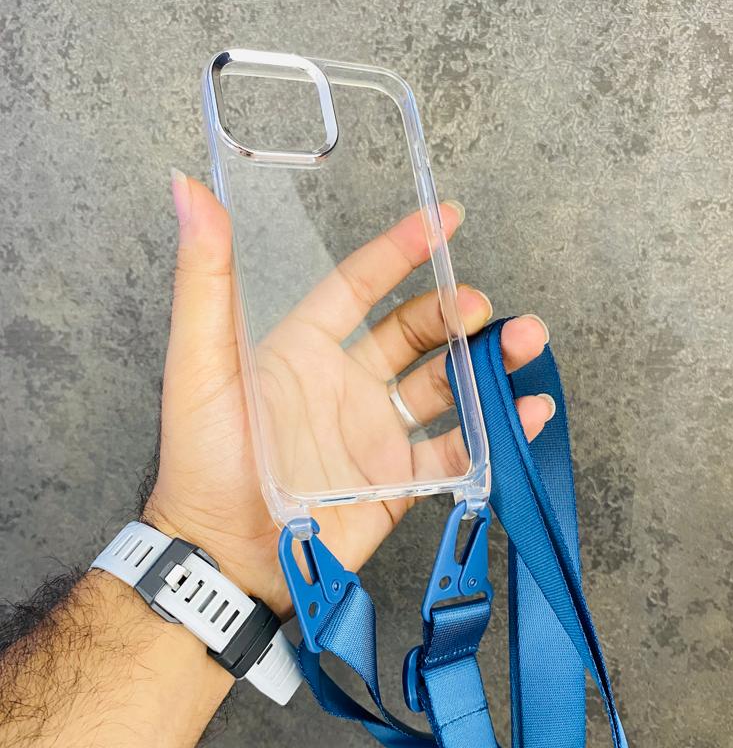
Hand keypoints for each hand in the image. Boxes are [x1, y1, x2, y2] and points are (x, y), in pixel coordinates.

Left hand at [146, 172, 552, 615]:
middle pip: (415, 333)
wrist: (226, 557)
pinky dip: (498, 433)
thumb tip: (189, 190)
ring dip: (488, 362)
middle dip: (455, 311)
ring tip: (524, 343)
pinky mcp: (398, 483)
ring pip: (446, 386)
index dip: (400, 250)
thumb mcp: (200, 363)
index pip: (359, 285)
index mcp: (303, 349)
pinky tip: (528, 412)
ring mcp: (376, 434)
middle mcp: (346, 385)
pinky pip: (458, 452)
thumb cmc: (202, 461)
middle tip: (482, 307)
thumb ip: (206, 279)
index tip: (442, 218)